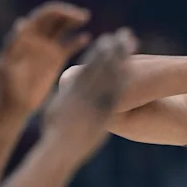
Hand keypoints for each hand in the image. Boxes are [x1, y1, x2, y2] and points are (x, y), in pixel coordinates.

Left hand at [0, 2, 92, 114]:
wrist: (16, 104)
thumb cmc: (7, 85)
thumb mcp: (7, 64)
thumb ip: (13, 44)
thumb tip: (22, 22)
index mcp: (25, 34)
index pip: (43, 16)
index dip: (58, 11)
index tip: (71, 15)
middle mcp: (37, 38)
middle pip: (56, 19)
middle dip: (69, 13)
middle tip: (84, 15)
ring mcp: (47, 48)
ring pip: (63, 29)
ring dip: (74, 21)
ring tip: (85, 17)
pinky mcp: (56, 61)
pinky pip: (69, 46)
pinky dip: (78, 41)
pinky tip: (87, 37)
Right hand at [43, 29, 136, 163]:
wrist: (59, 151)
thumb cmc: (55, 136)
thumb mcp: (55, 114)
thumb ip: (65, 100)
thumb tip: (66, 90)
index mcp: (70, 92)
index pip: (86, 67)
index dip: (97, 53)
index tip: (106, 40)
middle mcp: (81, 93)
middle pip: (100, 65)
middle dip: (112, 50)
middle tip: (124, 35)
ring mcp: (92, 103)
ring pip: (108, 76)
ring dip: (120, 60)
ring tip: (131, 47)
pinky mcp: (102, 115)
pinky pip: (113, 94)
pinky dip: (121, 80)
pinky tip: (132, 70)